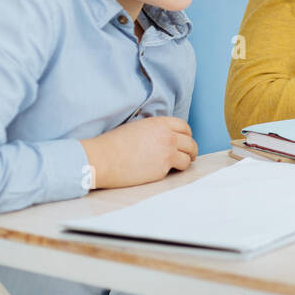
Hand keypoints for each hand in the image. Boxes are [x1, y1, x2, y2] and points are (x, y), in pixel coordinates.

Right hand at [80, 116, 197, 188]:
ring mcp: (167, 153)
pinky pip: (176, 169)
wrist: (103, 159)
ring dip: (186, 161)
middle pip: (191, 143)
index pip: (184, 127)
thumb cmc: (113, 143)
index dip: (187, 135)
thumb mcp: (137, 127)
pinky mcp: (163, 169)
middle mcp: (167, 136)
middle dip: (191, 150)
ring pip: (188, 158)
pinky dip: (174, 171)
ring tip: (181, 164)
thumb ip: (155, 130)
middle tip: (189, 155)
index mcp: (160, 123)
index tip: (186, 140)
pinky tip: (166, 171)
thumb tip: (164, 136)